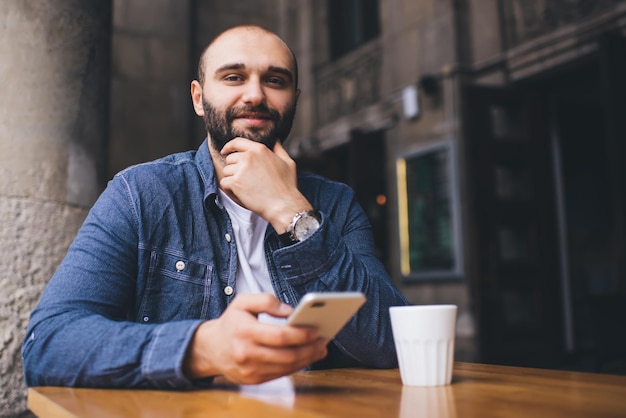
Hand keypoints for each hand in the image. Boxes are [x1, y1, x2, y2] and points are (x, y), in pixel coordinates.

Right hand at [183, 294, 327, 384]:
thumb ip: (267, 300)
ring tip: (319, 348)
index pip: (281, 336)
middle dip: (310, 349)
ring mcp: (250, 370)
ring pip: (287, 367)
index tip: (316, 329)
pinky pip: (281, 374)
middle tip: (323, 341)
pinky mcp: (254, 380)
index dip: (302, 334)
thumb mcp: (243, 302)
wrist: (210, 349)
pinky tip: (305, 357)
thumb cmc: (231, 322)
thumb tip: (290, 311)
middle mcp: (247, 354)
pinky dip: (296, 366)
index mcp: (245, 332)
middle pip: (287, 355)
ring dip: (307, 359)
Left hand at [219, 138, 311, 231]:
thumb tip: (275, 141)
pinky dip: (229, 190)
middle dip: (234, 169)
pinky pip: (224, 183)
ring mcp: (241, 169)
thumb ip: (279, 150)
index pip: (237, 142)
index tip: (225, 151)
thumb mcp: (288, 163)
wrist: (283, 205)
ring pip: (226, 172)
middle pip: (230, 159)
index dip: (229, 147)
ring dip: (232, 180)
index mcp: (260, 150)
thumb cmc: (287, 187)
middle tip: (245, 180)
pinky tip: (240, 194)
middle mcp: (249, 157)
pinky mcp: (235, 182)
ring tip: (245, 188)